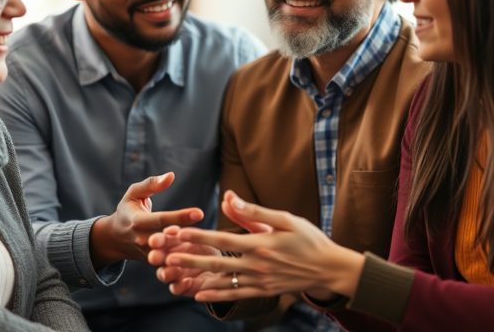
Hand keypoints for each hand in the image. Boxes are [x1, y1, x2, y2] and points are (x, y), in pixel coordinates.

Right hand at [89, 173, 203, 266]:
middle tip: (203, 234)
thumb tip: (171, 175)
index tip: (199, 212)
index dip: (180, 216)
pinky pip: (168, 265)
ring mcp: (147, 255)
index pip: (161, 219)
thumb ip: (151, 184)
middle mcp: (142, 240)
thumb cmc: (127, 211)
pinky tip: (200, 257)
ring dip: (185, 252)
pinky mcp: (152, 264)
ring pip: (168, 256)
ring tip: (204, 247)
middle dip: (184, 239)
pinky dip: (182, 263)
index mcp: (138, 222)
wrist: (114, 238)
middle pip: (167, 241)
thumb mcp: (133, 194)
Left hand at [162, 190, 364, 301]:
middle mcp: (258, 265)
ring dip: (196, 278)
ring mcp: (260, 281)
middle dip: (188, 259)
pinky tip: (199, 295)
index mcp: (261, 244)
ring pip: (222, 281)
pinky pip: (236, 295)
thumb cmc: (309, 238)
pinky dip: (216, 297)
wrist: (329, 268)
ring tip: (173, 275)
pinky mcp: (264, 291)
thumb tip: (228, 197)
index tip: (178, 231)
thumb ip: (253, 211)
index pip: (223, 240)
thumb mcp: (285, 218)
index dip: (199, 236)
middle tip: (164, 256)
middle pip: (217, 263)